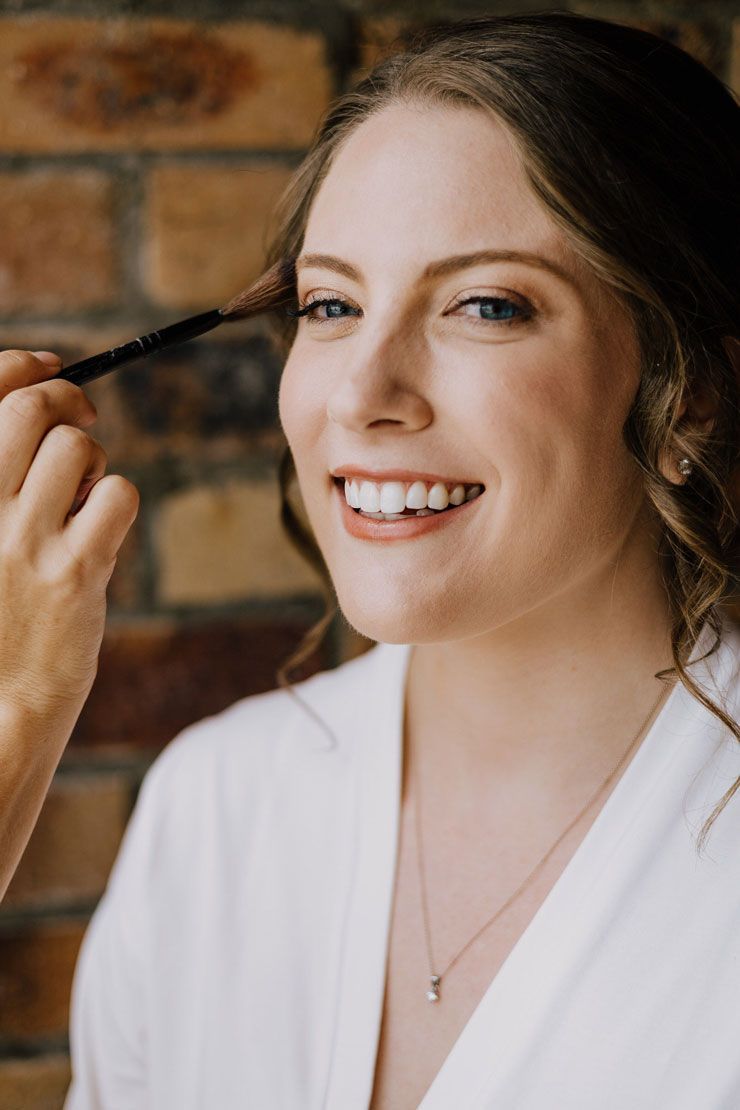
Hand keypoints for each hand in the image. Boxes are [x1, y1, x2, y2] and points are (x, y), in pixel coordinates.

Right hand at [0, 349, 138, 726]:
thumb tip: (39, 400)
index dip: (22, 367)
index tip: (52, 368)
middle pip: (29, 408)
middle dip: (67, 401)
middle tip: (82, 422)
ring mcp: (20, 540)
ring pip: (76, 446)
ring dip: (92, 461)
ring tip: (81, 497)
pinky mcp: (73, 571)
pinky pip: (117, 494)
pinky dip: (117, 501)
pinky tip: (99, 529)